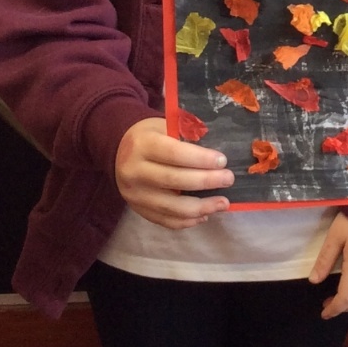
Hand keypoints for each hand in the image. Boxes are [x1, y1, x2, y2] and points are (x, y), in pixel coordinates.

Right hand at [114, 117, 234, 228]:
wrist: (118, 150)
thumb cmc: (151, 135)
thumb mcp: (165, 126)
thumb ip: (187, 137)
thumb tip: (217, 155)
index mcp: (142, 145)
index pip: (174, 154)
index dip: (201, 159)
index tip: (222, 161)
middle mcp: (134, 172)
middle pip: (174, 181)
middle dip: (206, 181)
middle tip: (229, 179)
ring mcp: (134, 195)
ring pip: (171, 207)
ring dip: (202, 207)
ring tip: (224, 203)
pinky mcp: (137, 209)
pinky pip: (165, 220)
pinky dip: (187, 220)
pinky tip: (205, 214)